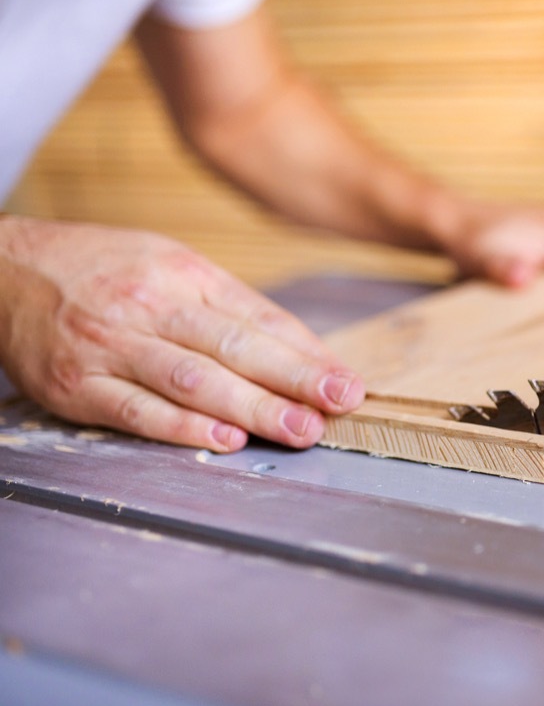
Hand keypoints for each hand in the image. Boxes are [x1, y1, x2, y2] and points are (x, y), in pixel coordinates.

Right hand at [0, 216, 363, 451]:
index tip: (346, 383)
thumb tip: (303, 352)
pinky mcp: (79, 384)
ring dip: (252, 407)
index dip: (308, 354)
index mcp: (184, 273)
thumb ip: (232, 308)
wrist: (4, 269)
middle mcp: (151, 304)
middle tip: (338, 406)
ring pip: (193, 379)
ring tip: (298, 429)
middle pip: (234, 346)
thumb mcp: (171, 266)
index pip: (259, 318)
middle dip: (293, 380)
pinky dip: (183, 427)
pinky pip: (137, 409)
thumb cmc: (103, 270)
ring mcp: (113, 345)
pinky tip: (224, 440)